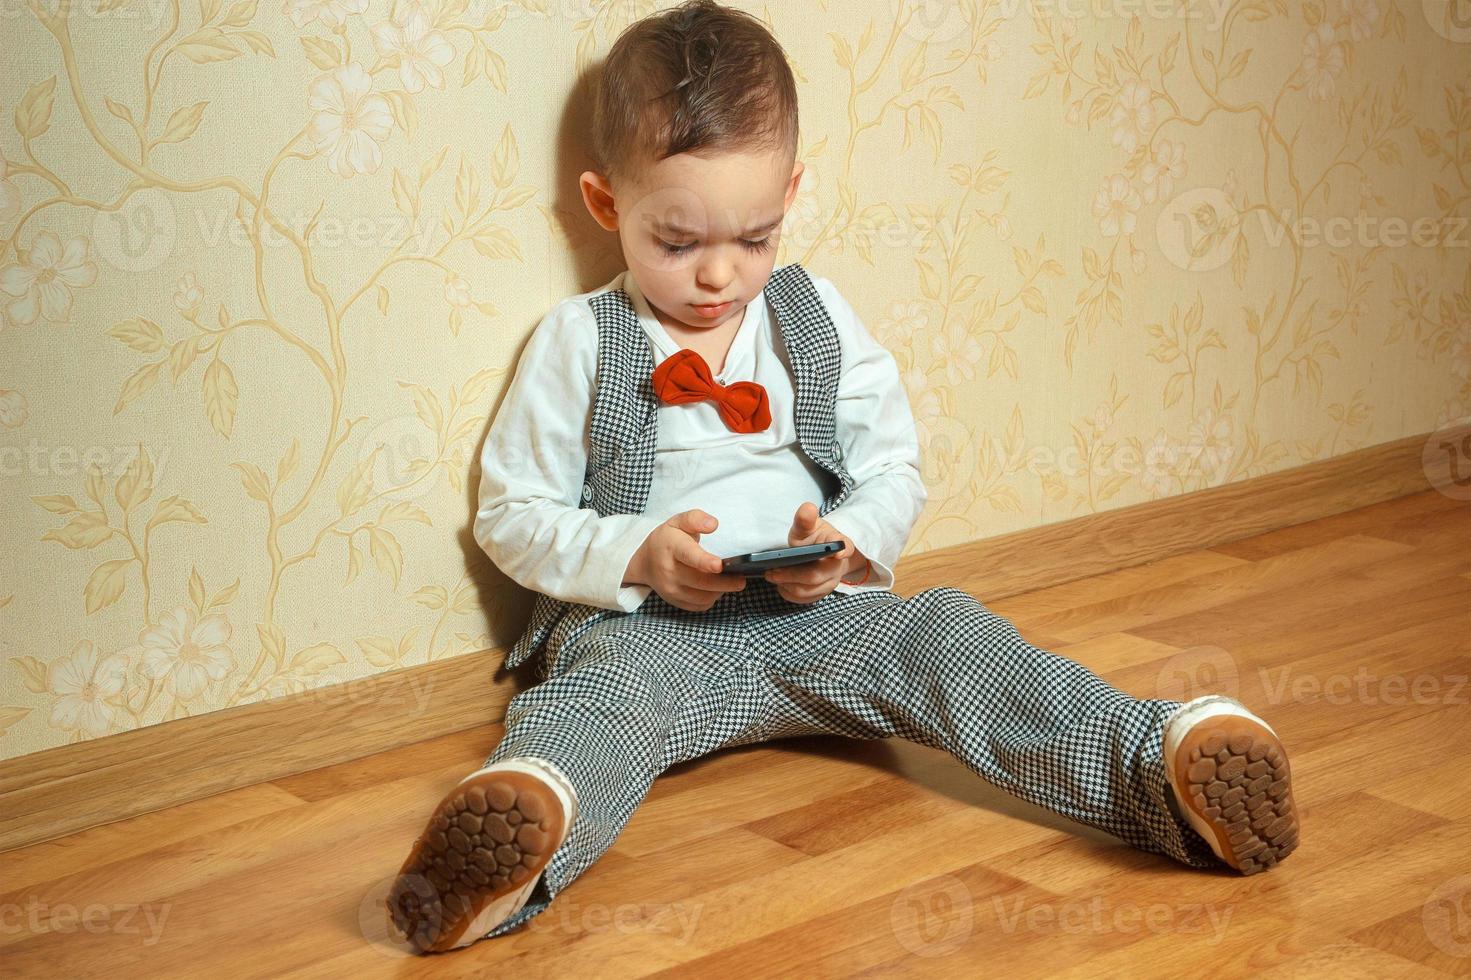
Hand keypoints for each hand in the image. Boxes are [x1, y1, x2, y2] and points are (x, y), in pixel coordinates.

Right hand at [623, 509, 746, 611]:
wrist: (645, 562)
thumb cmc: (667, 540)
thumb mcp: (678, 522)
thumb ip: (695, 518)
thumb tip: (713, 524)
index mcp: (671, 547)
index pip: (688, 555)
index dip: (704, 562)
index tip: (719, 565)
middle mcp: (669, 570)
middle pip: (700, 581)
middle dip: (724, 582)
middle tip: (741, 580)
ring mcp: (670, 589)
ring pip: (702, 597)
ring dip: (720, 591)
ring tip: (731, 581)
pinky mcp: (675, 601)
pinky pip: (699, 605)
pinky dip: (712, 598)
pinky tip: (716, 588)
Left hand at [764, 501, 865, 604]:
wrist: (821, 552)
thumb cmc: (813, 539)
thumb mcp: (809, 526)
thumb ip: (806, 519)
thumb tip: (807, 508)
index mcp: (839, 545)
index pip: (846, 548)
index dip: (843, 550)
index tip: (838, 553)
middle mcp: (838, 567)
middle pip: (815, 576)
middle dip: (790, 575)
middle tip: (770, 571)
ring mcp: (831, 583)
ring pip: (808, 591)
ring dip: (786, 585)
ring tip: (771, 575)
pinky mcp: (821, 593)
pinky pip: (804, 599)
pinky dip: (789, 593)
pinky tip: (780, 584)